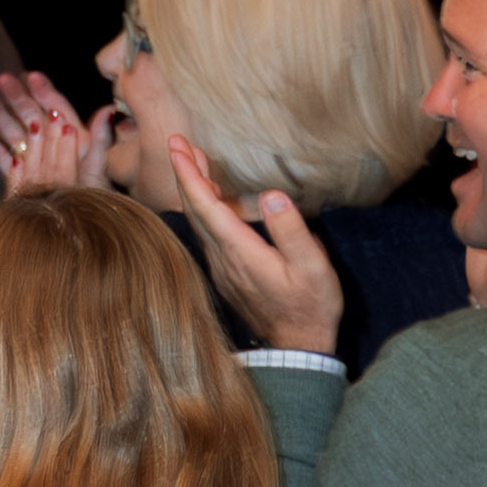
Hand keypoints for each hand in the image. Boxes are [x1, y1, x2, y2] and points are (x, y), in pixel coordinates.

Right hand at [0, 66, 109, 195]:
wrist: (79, 228)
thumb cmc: (94, 199)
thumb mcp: (98, 169)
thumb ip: (99, 141)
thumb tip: (107, 111)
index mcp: (72, 139)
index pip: (56, 108)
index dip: (44, 92)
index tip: (31, 76)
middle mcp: (51, 145)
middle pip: (30, 115)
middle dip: (15, 96)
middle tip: (0, 79)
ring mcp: (33, 160)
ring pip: (12, 133)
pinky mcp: (18, 177)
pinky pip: (2, 158)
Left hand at [166, 136, 343, 355]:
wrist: (296, 345)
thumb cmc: (310, 304)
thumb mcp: (311, 266)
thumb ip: (290, 230)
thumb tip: (272, 195)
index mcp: (239, 250)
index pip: (205, 205)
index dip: (189, 173)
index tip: (175, 146)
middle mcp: (221, 256)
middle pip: (194, 209)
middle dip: (185, 173)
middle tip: (177, 142)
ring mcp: (221, 265)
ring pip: (198, 220)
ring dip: (194, 188)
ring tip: (193, 158)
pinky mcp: (227, 270)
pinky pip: (207, 232)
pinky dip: (204, 207)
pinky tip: (212, 196)